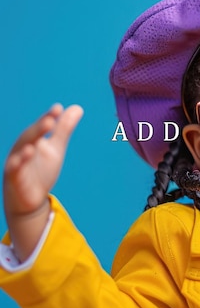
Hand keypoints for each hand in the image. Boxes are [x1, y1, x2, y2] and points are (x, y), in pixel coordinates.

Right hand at [3, 104, 82, 259]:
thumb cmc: (41, 170)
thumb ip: (64, 129)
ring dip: (28, 144)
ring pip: (20, 152)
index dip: (48, 117)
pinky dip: (18, 163)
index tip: (58, 109)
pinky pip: (14, 170)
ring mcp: (17, 164)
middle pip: (30, 137)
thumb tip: (77, 107)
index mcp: (33, 140)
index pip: (41, 127)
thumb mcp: (55, 148)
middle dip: (39, 128)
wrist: (29, 199)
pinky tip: (26, 155)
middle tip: (51, 120)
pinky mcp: (14, 179)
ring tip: (36, 140)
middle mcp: (23, 149)